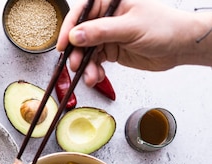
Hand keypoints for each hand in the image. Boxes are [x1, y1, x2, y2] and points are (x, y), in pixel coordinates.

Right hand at [56, 0, 199, 84]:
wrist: (180, 46)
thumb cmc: (164, 27)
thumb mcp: (130, 28)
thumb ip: (101, 31)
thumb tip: (75, 35)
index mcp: (110, 3)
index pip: (81, 13)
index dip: (69, 29)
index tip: (63, 45)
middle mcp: (106, 18)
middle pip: (80, 35)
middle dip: (77, 53)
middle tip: (76, 65)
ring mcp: (108, 35)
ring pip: (86, 51)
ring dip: (85, 66)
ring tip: (90, 76)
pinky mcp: (111, 50)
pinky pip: (94, 61)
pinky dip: (93, 71)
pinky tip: (97, 76)